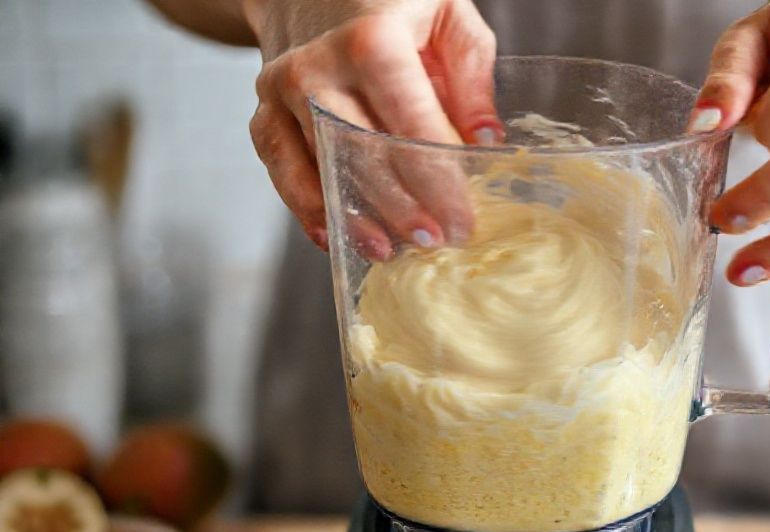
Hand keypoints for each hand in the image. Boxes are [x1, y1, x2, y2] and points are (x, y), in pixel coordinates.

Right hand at [245, 0, 501, 256]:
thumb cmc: (389, 1)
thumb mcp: (447, 13)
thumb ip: (472, 74)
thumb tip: (486, 141)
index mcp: (372, 39)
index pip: (411, 124)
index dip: (439, 180)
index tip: (463, 220)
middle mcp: (319, 67)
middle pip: (364, 155)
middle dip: (402, 208)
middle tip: (434, 242)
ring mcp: (283, 93)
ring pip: (323, 170)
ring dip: (356, 217)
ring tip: (390, 249)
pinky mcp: (263, 113)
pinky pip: (284, 171)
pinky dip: (309, 207)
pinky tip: (336, 234)